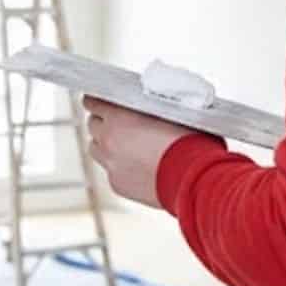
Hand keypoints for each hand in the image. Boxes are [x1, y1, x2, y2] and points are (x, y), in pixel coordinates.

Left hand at [82, 97, 196, 209]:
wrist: (193, 177)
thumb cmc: (187, 141)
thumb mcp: (168, 112)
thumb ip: (147, 108)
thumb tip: (142, 107)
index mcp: (119, 117)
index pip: (93, 102)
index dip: (96, 100)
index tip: (98, 100)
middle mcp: (109, 141)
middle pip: (92, 125)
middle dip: (101, 122)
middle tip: (113, 121)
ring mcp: (111, 165)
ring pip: (96, 149)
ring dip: (105, 144)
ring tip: (123, 144)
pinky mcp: (118, 185)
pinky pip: (111, 170)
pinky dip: (119, 165)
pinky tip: (137, 165)